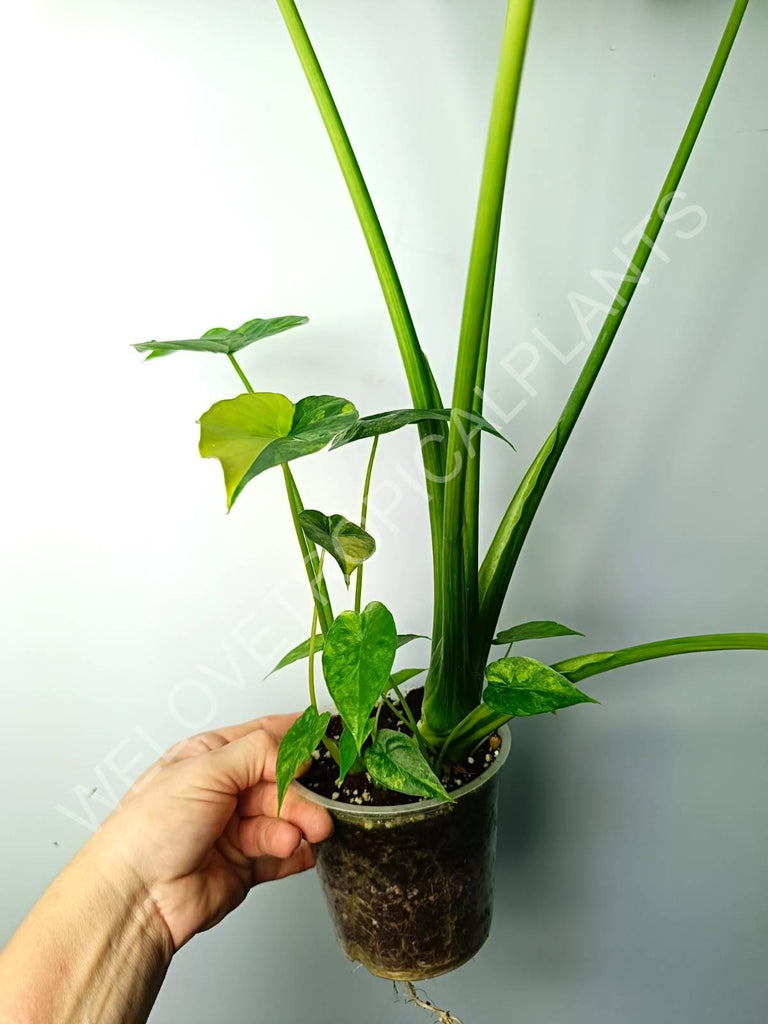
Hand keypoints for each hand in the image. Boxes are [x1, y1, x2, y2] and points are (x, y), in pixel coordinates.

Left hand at [90, 715, 332, 950]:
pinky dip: (297, 854)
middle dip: (301, 795)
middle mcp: (224, 790)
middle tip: (318, 810)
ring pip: (284, 819)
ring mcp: (235, 829)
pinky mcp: (245, 866)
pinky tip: (303, 853)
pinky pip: (283, 855)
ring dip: (297, 826)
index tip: (330, 733)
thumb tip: (299, 751)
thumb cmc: (150, 827)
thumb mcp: (206, 769)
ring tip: (299, 837)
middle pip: (281, 782)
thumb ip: (259, 752)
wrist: (136, 897)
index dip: (297, 734)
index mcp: (210, 757)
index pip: (263, 737)